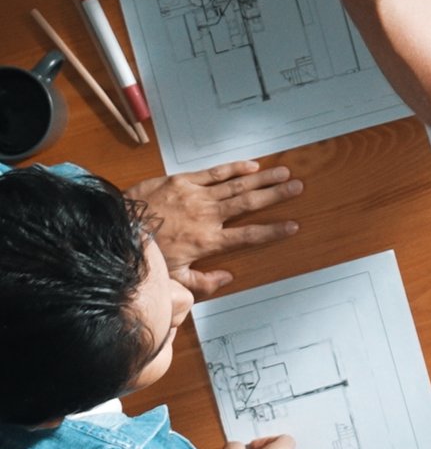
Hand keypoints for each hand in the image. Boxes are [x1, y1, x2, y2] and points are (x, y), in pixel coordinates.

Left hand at [125, 159, 301, 297]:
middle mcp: (208, 216)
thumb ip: (202, 282)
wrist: (114, 229)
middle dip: (277, 195)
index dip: (273, 230)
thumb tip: (227, 279)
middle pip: (250, 204)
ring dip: (263, 179)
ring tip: (284, 172)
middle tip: (298, 187)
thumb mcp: (172, 279)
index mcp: (209, 241)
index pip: (249, 236)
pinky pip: (214, 173)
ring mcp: (196, 196)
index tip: (293, 225)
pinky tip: (252, 165)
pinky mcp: (182, 181)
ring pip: (237, 186)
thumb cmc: (145, 256)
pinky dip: (234, 168)